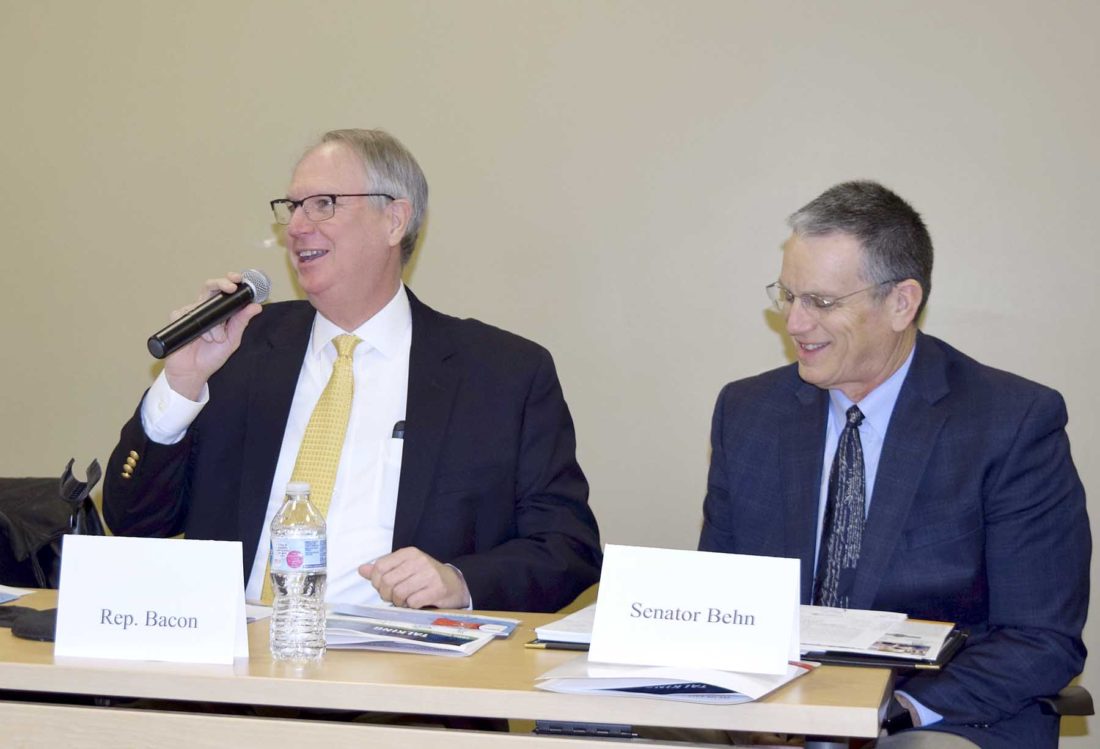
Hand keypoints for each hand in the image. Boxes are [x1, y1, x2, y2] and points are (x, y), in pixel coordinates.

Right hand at [163, 272, 262, 399]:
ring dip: (212, 324)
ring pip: (200, 305)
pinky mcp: (178, 320)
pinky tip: (199, 337)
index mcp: (219, 312)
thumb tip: (257, 306)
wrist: (194, 372)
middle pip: (210, 287)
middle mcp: (205, 310)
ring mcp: (191, 314)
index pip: (224, 291)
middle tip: (231, 287)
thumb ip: (242, 322)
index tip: (239, 279)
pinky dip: (195, 327)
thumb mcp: (232, 340)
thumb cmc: (212, 356)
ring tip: (215, 339)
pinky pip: (182, 313)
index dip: (230, 281)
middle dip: (221, 283)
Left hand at [359, 547, 470, 608]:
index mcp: (408, 553)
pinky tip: (417, 603)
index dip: (377, 582)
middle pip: (388, 582)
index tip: (384, 588)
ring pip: (399, 593)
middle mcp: (419, 561)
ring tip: (406, 601)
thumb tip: (361, 569)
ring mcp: (429, 574)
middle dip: (388, 595)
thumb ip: (383, 569)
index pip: (380, 567)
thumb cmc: (426, 577)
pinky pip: (413, 602)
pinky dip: (411, 606)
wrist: (455, 584)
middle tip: (395, 598)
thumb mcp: (405, 568)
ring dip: (399, 602)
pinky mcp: (437, 589)